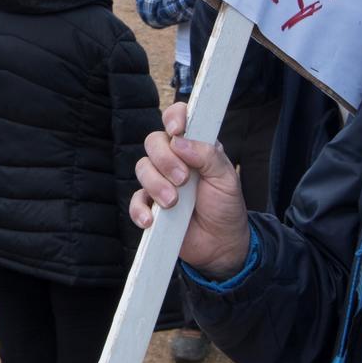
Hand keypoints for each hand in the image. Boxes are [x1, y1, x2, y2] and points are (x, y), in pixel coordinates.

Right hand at [129, 101, 251, 276]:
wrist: (221, 244)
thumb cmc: (226, 206)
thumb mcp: (227, 178)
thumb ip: (208, 155)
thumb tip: (180, 142)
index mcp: (194, 146)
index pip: (177, 119)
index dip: (173, 118)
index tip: (177, 130)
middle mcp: (174, 160)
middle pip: (153, 142)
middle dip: (165, 159)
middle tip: (182, 179)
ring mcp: (160, 182)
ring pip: (142, 168)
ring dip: (156, 184)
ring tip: (174, 203)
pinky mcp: (150, 205)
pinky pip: (135, 200)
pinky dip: (140, 209)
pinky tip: (153, 219)